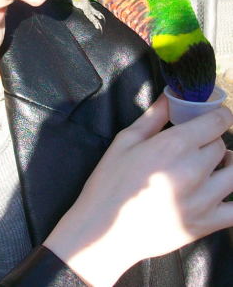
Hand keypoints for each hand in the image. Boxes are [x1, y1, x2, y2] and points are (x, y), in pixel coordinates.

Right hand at [43, 94, 232, 286]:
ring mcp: (203, 199)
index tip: (214, 117)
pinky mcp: (206, 224)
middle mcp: (194, 170)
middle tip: (196, 146)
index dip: (219, 115)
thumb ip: (153, 117)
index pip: (217, 122)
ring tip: (211, 168)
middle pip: (222, 146)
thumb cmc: (110, 183)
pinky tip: (220, 192)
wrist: (105, 230)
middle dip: (211, 142)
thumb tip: (170, 96)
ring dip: (226, 166)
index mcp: (174, 145)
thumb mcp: (125, 141)